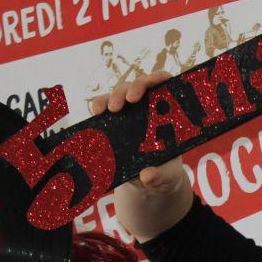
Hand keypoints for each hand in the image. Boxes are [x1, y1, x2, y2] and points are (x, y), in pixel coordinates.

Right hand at [96, 71, 194, 240]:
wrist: (146, 184)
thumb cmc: (164, 174)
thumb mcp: (167, 178)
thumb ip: (161, 176)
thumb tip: (147, 175)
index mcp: (167, 115)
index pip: (166, 86)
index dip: (160, 77)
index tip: (154, 81)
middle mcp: (147, 108)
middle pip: (138, 86)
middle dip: (131, 88)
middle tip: (127, 101)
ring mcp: (127, 114)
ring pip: (117, 95)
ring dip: (110, 98)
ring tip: (106, 110)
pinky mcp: (111, 123)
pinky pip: (102, 108)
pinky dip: (97, 107)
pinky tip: (95, 113)